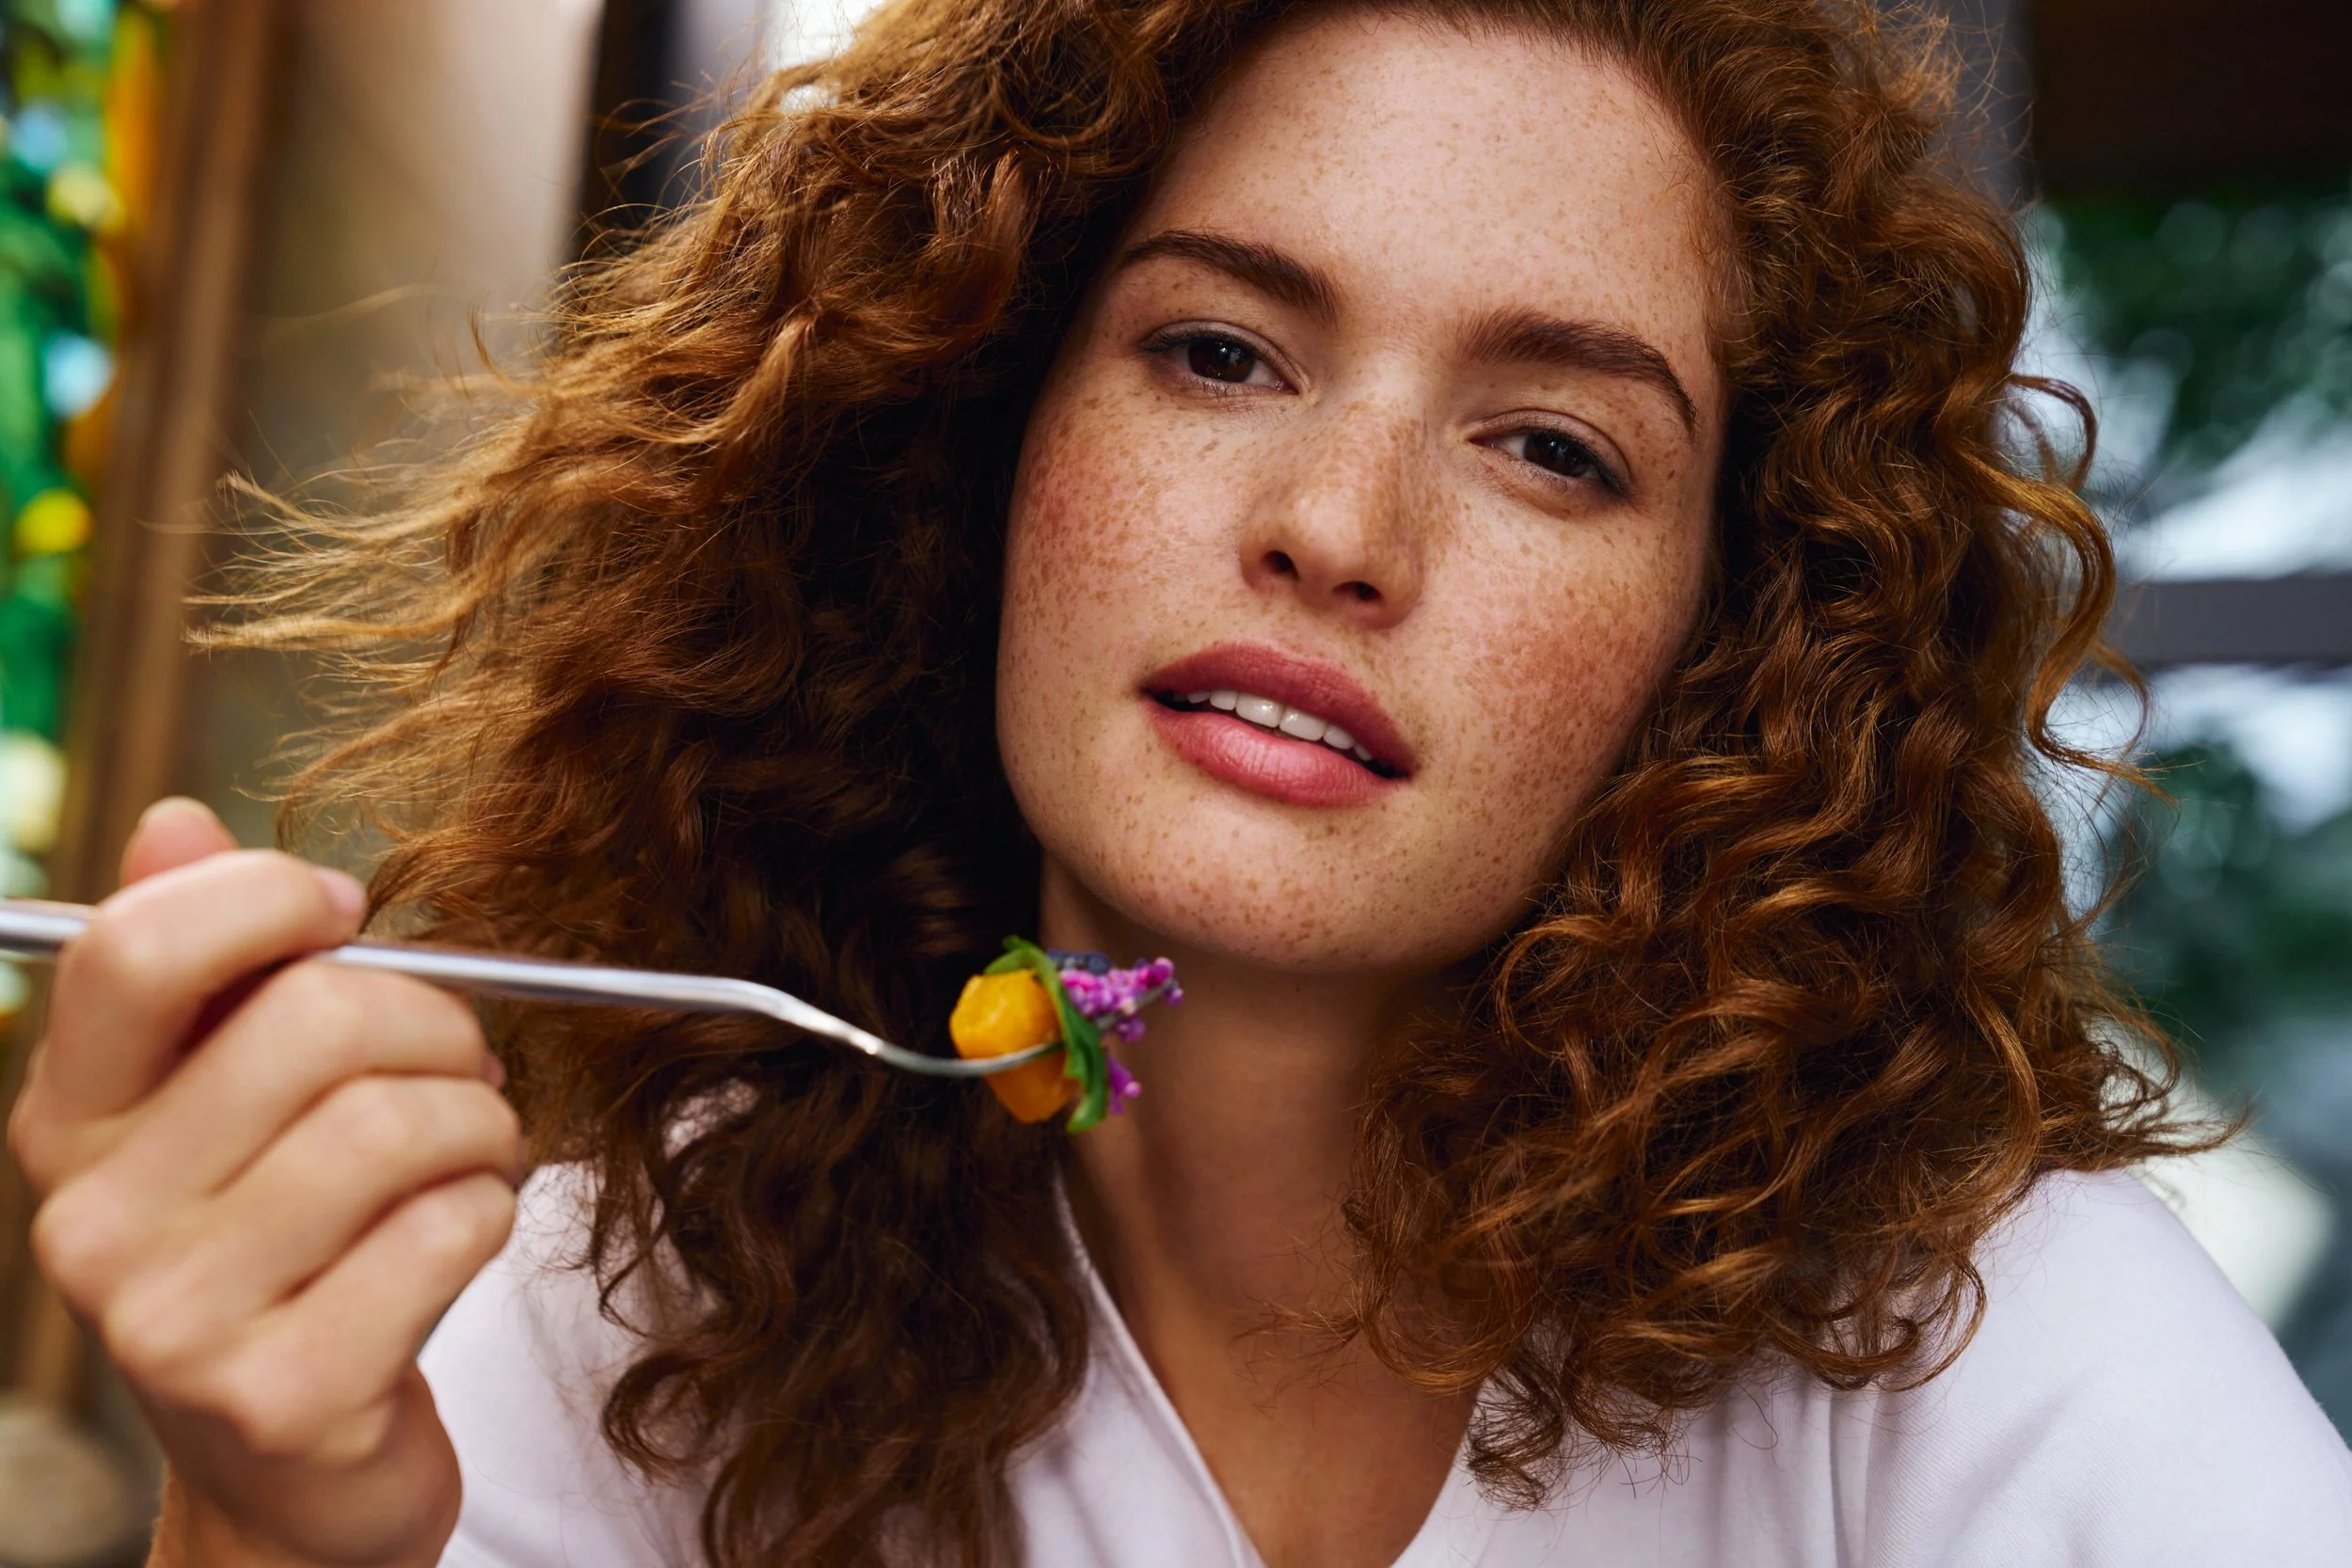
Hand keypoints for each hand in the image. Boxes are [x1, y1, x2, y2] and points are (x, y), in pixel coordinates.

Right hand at [8, 799, 520, 1567]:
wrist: (296, 1469)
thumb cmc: (287, 1249)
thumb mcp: (226, 1106)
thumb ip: (205, 962)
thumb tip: (174, 822)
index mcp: (69, 1121)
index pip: (135, 947)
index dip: (270, 895)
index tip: (347, 915)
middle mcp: (95, 1220)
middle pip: (314, 1021)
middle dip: (435, 1025)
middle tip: (463, 1064)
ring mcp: (175, 1321)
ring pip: (398, 1125)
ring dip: (481, 1124)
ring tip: (472, 1152)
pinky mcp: (282, 1396)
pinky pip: (448, 1229)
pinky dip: (491, 1210)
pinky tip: (462, 1233)